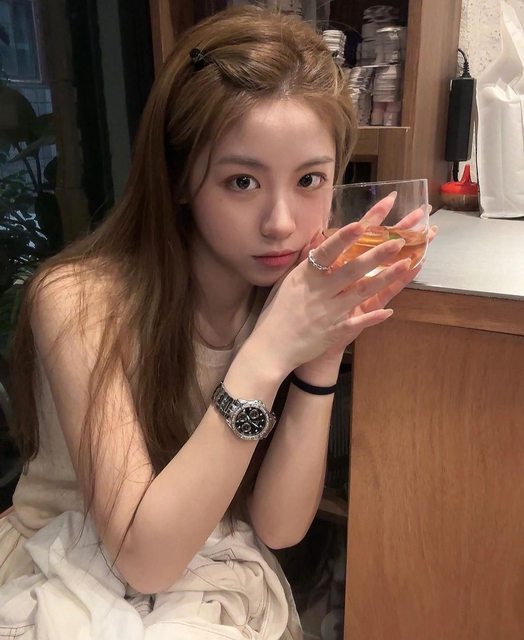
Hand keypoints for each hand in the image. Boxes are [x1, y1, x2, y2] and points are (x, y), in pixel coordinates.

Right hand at [253, 193, 436, 382]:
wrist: (270, 348)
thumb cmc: (276, 314)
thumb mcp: (286, 283)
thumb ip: (304, 262)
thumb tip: (317, 239)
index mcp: (306, 277)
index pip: (328, 252)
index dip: (344, 237)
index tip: (361, 224)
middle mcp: (320, 292)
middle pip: (352, 269)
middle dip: (376, 254)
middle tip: (398, 241)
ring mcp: (329, 313)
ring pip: (362, 292)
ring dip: (385, 278)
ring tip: (407, 264)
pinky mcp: (335, 332)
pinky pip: (358, 323)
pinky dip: (373, 317)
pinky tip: (390, 311)